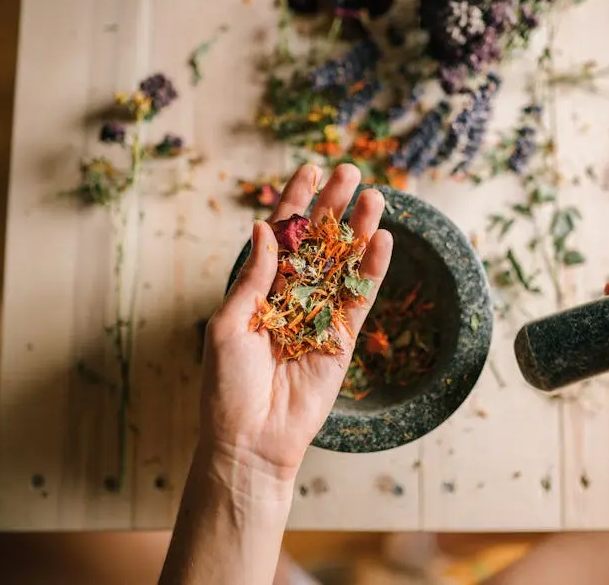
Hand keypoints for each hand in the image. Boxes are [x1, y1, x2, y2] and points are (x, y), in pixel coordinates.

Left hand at [200, 163, 392, 482]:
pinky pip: (359, 299)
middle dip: (332, 206)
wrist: (250, 439)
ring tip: (374, 196)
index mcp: (258, 290)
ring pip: (343, 264)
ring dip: (358, 231)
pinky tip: (382, 240)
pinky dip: (371, 271)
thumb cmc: (226, 386)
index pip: (280, 236)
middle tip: (350, 171)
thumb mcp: (228, 324)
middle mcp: (290, 297)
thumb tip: (266, 230)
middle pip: (317, 242)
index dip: (294, 202)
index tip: (309, 169)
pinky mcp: (342, 339)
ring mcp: (318, 316)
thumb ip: (253, 278)